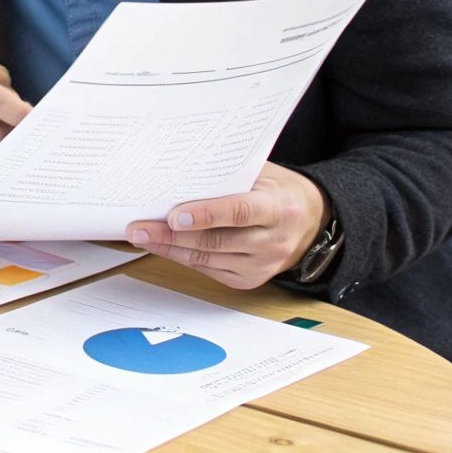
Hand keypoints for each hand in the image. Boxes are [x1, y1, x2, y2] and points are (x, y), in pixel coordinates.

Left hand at [125, 162, 329, 288]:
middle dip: (172, 235)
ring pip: (207, 258)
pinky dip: (182, 257)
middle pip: (216, 241)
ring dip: (169, 248)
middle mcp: (273, 241)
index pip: (240, 212)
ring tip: (141, 236)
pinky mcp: (250, 280)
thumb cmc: (278, 192)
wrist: (312, 221)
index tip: (174, 215)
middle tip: (139, 227)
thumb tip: (180, 172)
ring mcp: (263, 265)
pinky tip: (162, 246)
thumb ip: (228, 176)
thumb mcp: (263, 175)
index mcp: (278, 208)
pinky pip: (208, 269)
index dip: (206, 215)